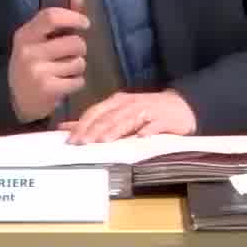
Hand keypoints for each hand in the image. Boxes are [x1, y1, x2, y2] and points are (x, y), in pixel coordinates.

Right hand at [8, 0, 89, 122]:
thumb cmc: (32, 64)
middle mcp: (29, 51)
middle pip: (74, 42)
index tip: (84, 23)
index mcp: (25, 34)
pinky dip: (76, 83)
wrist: (16, 99)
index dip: (73, 17)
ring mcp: (38, 71)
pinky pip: (78, 81)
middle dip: (80, 48)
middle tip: (71, 54)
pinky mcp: (48, 89)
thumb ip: (58, 20)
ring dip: (77, 67)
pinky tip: (63, 84)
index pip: (51, 16)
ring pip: (78, 63)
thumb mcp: (38, 40)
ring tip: (64, 71)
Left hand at [60, 90, 197, 144]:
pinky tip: (141, 138)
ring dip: (116, 130)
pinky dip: (148, 131)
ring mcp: (147, 110)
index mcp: (116, 102)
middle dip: (94, 130)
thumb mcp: (118, 113)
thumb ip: (94, 121)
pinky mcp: (164, 119)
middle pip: (109, 117)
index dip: (82, 125)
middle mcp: (129, 104)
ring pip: (128, 120)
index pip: (95, 112)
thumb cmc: (145, 112)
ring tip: (104, 141)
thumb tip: (65, 128)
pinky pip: (154, 125)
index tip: (71, 140)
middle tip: (82, 143)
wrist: (180, 105)